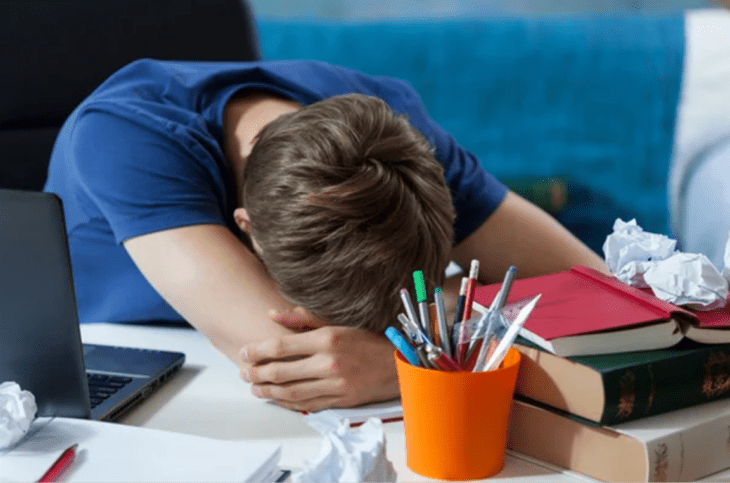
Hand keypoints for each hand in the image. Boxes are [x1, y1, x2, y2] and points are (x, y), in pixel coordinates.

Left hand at [238, 310, 398, 411]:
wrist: (397, 365)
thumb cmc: (367, 341)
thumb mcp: (336, 323)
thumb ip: (303, 319)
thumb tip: (273, 315)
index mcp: (327, 339)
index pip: (282, 346)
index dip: (258, 350)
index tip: (245, 352)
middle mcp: (329, 362)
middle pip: (282, 371)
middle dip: (257, 373)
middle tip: (243, 373)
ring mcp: (335, 384)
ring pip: (291, 392)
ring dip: (268, 392)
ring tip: (255, 389)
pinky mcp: (341, 400)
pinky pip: (308, 404)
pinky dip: (288, 404)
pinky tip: (277, 400)